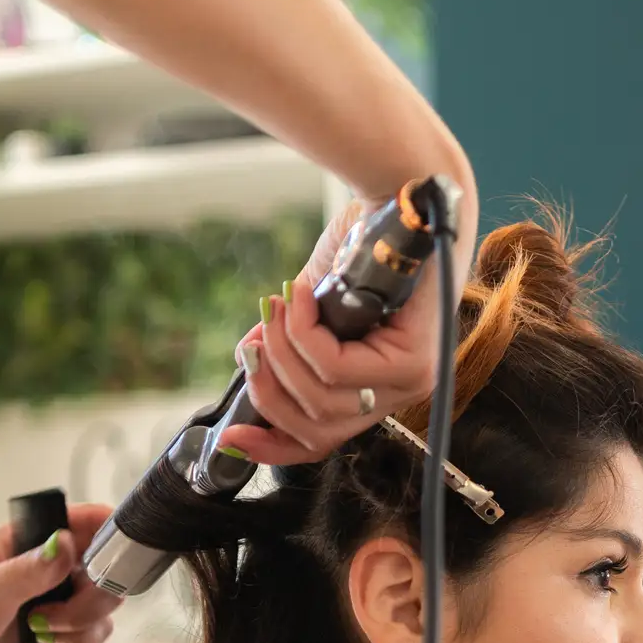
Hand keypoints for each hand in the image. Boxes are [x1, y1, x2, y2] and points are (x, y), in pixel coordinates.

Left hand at [0, 504, 123, 642]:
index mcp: (31, 539)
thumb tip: (67, 542)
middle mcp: (51, 564)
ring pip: (105, 604)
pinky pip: (95, 631)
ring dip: (83, 623)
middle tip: (57, 613)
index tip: (118, 558)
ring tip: (42, 630)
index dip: (113, 533)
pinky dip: (80, 642)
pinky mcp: (60, 629)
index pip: (87, 521)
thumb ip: (28, 570)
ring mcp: (58, 597)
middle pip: (108, 569)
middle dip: (93, 597)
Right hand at [216, 191, 474, 465]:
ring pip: (321, 398)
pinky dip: (304, 332)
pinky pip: (334, 366)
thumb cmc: (361, 244)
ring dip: (283, 352)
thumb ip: (287, 340)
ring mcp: (411, 381)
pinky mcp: (412, 360)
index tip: (230, 437)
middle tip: (253, 342)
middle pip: (317, 429)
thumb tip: (246, 360)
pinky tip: (300, 299)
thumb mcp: (312, 303)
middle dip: (270, 388)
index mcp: (379, 388)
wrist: (399, 196)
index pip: (323, 441)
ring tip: (276, 310)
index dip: (273, 447)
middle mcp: (401, 393)